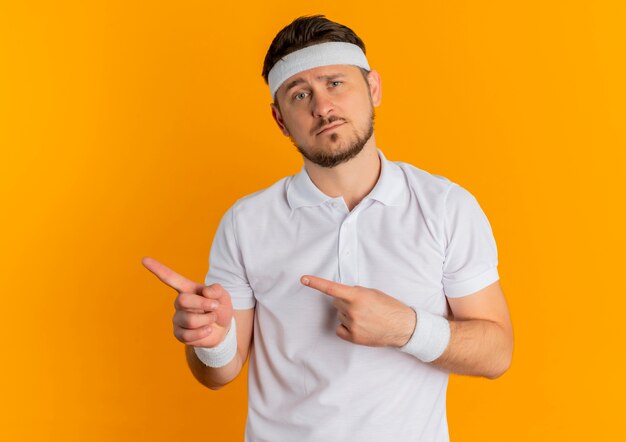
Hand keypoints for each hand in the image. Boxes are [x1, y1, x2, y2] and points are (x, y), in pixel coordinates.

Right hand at [142, 256, 232, 347]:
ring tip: (212, 319)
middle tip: (215, 307)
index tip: (144, 259)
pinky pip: (188, 335)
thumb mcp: (223, 296)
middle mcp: (179, 302)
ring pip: (189, 320)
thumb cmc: (219, 308)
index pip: (171, 278)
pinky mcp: (179, 333)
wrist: (223, 329)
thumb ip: (217, 290)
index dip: (158, 269)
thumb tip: (205, 292)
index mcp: (188, 289)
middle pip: (183, 300)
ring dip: (207, 319)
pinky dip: (203, 333)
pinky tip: (208, 330)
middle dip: (203, 304)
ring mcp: (178, 318)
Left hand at [301, 275, 415, 347]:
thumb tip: (342, 295)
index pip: (332, 288)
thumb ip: (355, 292)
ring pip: (340, 315)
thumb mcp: (373, 293)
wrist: (403, 327)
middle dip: (345, 302)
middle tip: (362, 305)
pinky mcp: (353, 337)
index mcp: (358, 296)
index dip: (316, 283)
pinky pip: (340, 329)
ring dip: (348, 314)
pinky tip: (360, 327)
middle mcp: (352, 310)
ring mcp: (352, 325)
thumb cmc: (390, 307)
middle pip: (336, 303)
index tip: (303, 279)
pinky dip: (346, 327)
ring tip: (366, 317)